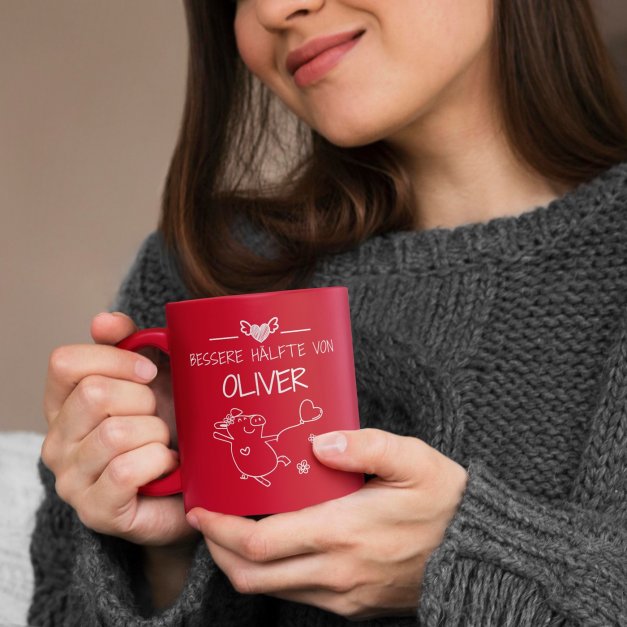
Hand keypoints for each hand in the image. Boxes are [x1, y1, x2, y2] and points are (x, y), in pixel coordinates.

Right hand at [42, 312, 199, 547]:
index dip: (116, 359)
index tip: (149, 372)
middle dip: (143, 399)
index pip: (65, 362)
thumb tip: (104, 320)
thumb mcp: (153, 378)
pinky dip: (158, 461)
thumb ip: (129, 344)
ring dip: (155, 433)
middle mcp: (56, 441)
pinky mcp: (95, 510)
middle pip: (94, 394)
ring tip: (163, 443)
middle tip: (158, 415)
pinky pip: (128, 471)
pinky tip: (165, 465)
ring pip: (116, 433)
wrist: (187, 486)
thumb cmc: (168, 427)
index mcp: (64, 403)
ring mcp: (71, 479)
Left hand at [187, 428, 468, 619]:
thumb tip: (318, 443)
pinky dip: (271, 574)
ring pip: (269, 590)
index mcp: (344, 531)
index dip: (221, 530)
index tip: (202, 509)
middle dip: (217, 550)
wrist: (474, 551)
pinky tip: (274, 546)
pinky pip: (295, 596)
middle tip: (206, 520)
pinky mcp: (352, 606)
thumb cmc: (443, 500)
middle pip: (252, 575)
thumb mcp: (412, 458)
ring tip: (231, 530)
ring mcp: (343, 595)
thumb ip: (364, 445)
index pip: (260, 542)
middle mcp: (336, 571)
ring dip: (241, 564)